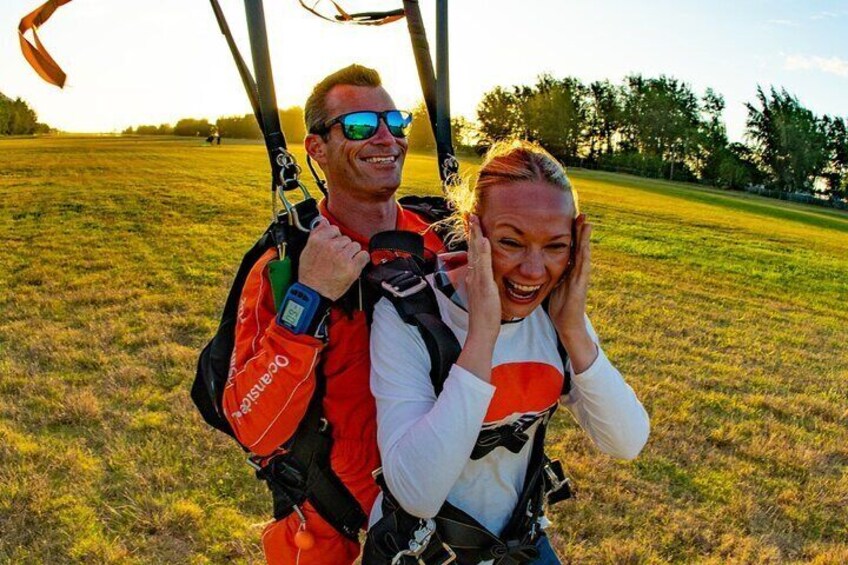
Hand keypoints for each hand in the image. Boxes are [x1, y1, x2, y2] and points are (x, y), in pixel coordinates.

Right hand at [298, 217, 369, 300]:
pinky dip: (361, 260)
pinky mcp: (352, 267)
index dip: (335, 239)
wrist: (314, 293)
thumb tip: (324, 222)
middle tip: (337, 259)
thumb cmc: (310, 274)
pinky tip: (354, 265)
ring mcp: (342, 256)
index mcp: (318, 240)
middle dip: (343, 247)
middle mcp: (330, 246)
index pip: (334, 229)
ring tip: (343, 263)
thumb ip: (316, 234)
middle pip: (346, 238)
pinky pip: (364, 256)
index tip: (333, 247)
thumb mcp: (306, 250)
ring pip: (355, 246)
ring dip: (352, 254)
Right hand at [465, 215, 500, 340]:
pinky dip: (483, 252)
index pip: (474, 253)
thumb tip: (477, 276)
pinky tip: (484, 240)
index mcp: (475, 277)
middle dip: (472, 231)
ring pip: (476, 253)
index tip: (474, 223)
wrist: (481, 331)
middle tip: (471, 214)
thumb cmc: (485, 316)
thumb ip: (481, 284)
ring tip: (475, 220)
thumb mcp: (484, 295)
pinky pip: (483, 266)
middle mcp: (473, 275)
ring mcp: (477, 279)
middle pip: (472, 248)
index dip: (474, 238)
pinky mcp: (483, 285)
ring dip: (475, 235)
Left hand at [548, 214, 592, 345]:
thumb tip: (535, 264)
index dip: (570, 233)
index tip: (568, 217)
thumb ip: (547, 273)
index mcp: (568, 268)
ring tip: (586, 221)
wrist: (567, 323)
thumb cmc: (559, 305)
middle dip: (579, 229)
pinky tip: (585, 244)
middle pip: (578, 245)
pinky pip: (583, 265)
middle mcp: (576, 269)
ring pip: (583, 252)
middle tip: (580, 212)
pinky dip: (584, 253)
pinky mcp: (581, 283)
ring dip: (585, 237)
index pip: (569, 246)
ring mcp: (581, 276)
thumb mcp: (551, 284)